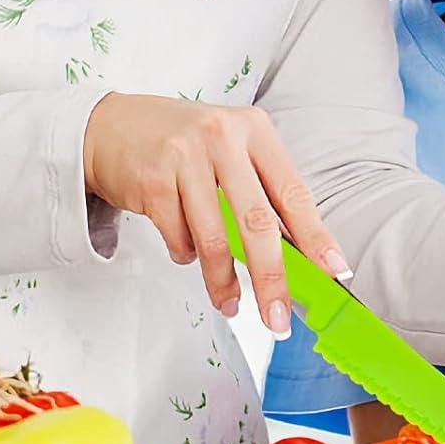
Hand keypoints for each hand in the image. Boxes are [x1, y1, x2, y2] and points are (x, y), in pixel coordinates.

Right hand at [82, 94, 350, 337]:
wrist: (110, 126)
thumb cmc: (182, 144)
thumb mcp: (230, 148)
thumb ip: (260, 190)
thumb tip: (297, 255)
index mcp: (254, 128)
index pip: (293, 191)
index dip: (316, 236)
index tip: (333, 271)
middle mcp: (223, 137)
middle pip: (257, 221)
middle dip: (271, 278)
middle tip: (279, 317)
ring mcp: (185, 157)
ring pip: (214, 239)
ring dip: (223, 282)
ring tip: (231, 304)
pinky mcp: (152, 180)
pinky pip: (179, 239)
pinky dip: (185, 253)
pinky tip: (182, 243)